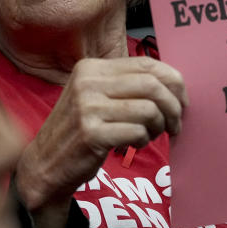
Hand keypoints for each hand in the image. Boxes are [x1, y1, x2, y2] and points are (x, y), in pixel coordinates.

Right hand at [14, 57, 186, 227]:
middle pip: (152, 85)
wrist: (44, 164)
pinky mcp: (92, 134)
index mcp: (91, 68)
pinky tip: (135, 144)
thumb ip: (126, 86)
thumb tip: (173, 82)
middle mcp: (88, 83)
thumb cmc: (77, 131)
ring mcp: (88, 108)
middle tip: (176, 123)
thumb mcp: (95, 97)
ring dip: (160, 126)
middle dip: (174, 106)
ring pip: (149, 110)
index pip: (146, 63)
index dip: (173, 80)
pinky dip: (144, 140)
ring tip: (152, 135)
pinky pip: (138, 132)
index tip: (181, 99)